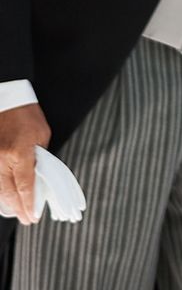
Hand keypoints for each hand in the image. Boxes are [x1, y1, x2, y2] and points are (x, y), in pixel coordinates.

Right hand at [0, 103, 50, 224]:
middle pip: (7, 193)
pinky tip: (4, 196)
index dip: (29, 204)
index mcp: (19, 153)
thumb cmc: (26, 114)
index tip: (33, 216)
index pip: (25, 186)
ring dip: (6, 202)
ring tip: (15, 211)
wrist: (6, 99)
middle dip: (17, 208)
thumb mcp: (41, 134)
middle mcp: (1, 160)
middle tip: (25, 218)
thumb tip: (38, 174)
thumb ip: (38, 156)